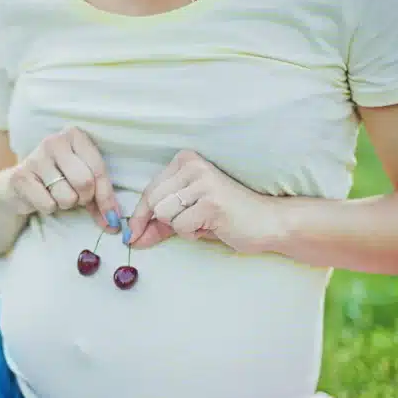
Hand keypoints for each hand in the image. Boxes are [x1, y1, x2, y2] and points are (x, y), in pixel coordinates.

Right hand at [0, 126, 121, 231]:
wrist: (20, 185)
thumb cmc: (59, 180)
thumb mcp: (83, 182)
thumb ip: (100, 198)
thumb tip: (113, 222)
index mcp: (75, 135)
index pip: (99, 170)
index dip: (107, 197)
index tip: (112, 218)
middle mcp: (55, 141)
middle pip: (84, 182)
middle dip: (84, 199)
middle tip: (77, 198)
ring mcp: (36, 157)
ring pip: (66, 196)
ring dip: (65, 204)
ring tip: (56, 194)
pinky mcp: (20, 176)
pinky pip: (48, 204)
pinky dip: (49, 208)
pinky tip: (42, 197)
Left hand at [127, 150, 283, 251]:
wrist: (267, 222)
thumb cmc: (225, 217)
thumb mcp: (186, 216)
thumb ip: (158, 224)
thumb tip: (130, 237)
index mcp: (185, 160)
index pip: (149, 191)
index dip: (140, 216)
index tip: (132, 234)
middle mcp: (193, 165)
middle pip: (153, 203)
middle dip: (167, 221)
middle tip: (192, 221)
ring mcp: (203, 182)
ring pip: (165, 214)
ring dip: (182, 227)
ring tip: (205, 221)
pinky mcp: (211, 201)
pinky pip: (181, 226)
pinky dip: (193, 234)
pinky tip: (213, 225)